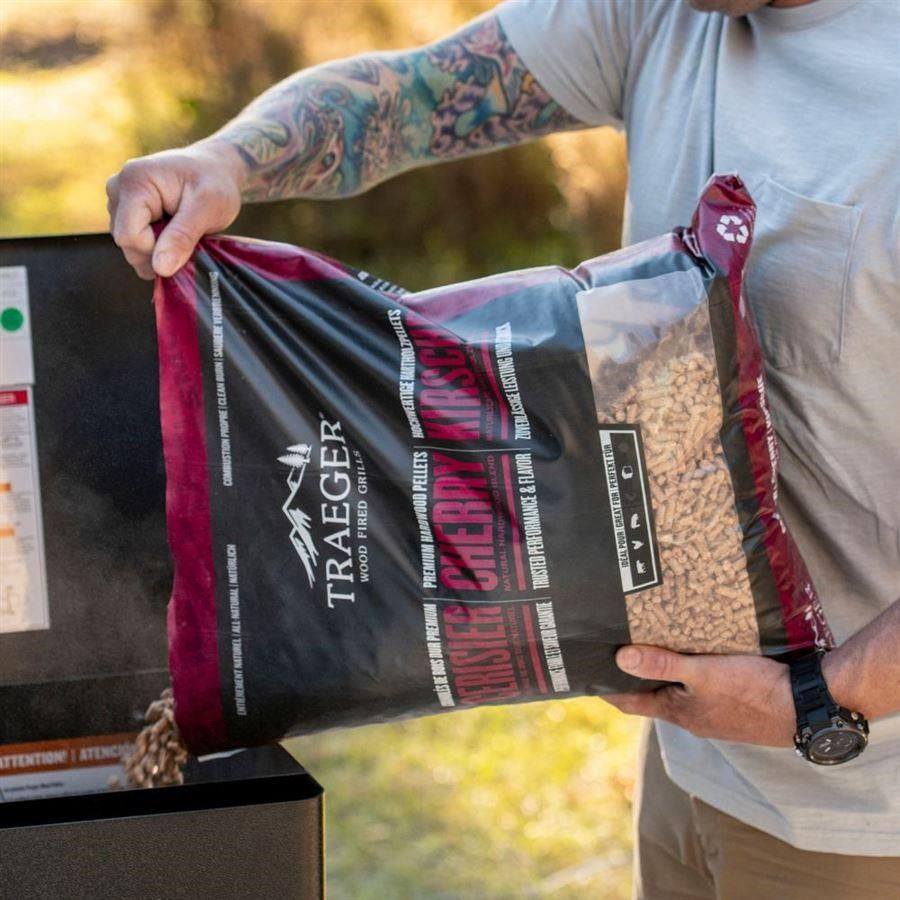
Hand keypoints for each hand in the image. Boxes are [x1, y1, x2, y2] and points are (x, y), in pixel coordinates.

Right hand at [106, 142, 244, 279]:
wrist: (215, 167)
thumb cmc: (215, 182)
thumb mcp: (207, 208)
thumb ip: (182, 237)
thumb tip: (160, 268)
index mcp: (134, 181)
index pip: (129, 236)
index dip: (156, 250)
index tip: (184, 241)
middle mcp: (117, 188)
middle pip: (126, 243)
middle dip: (157, 252)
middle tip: (187, 238)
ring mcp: (118, 200)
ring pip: (129, 246)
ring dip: (157, 250)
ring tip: (181, 232)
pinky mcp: (124, 211)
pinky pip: (134, 243)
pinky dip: (155, 247)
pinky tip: (173, 233)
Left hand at [605, 645, 795, 746]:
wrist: (809, 706)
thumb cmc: (755, 691)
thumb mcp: (703, 673)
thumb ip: (662, 665)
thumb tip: (620, 659)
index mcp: (678, 713)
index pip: (629, 703)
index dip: (605, 689)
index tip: (584, 673)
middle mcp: (692, 717)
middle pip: (651, 695)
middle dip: (632, 675)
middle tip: (612, 649)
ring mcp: (714, 712)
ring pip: (677, 690)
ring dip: (661, 671)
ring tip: (647, 643)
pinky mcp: (734, 702)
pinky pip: (701, 686)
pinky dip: (688, 671)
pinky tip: (692, 653)